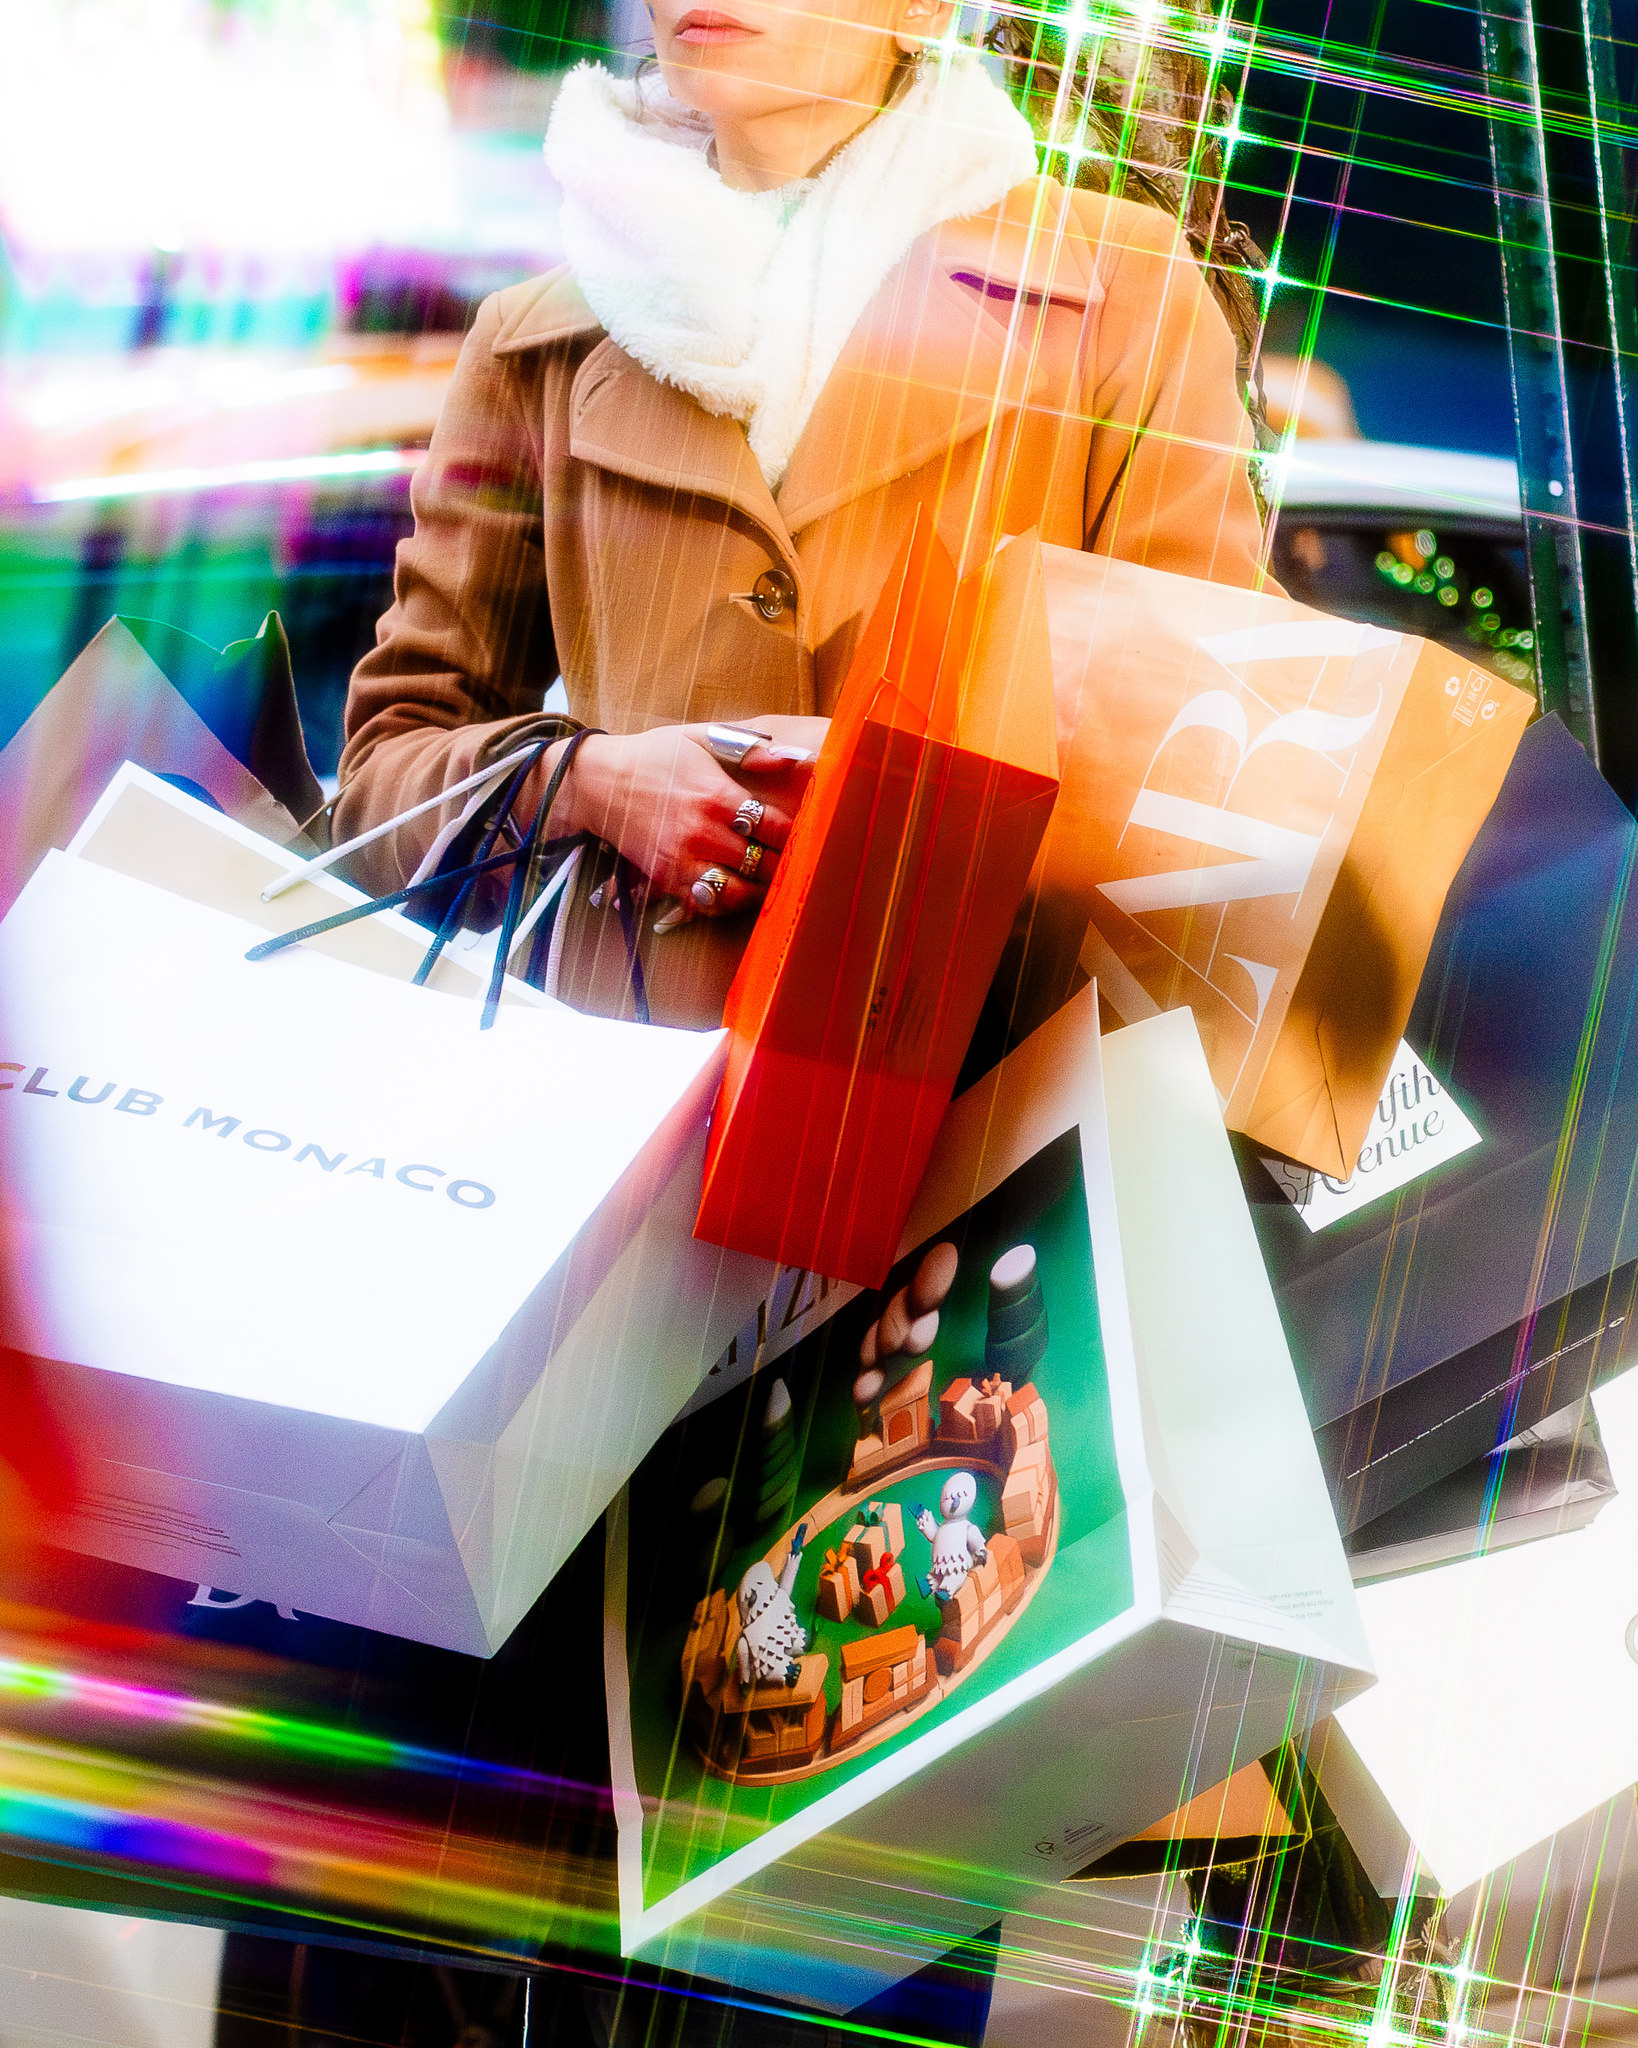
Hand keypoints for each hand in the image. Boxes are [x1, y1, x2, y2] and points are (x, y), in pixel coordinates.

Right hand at [543, 717, 826, 923]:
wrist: (598, 782)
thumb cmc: (655, 756)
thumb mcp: (701, 738)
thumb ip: (750, 750)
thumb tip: (796, 756)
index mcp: (719, 797)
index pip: (777, 828)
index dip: (801, 836)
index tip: (815, 837)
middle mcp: (703, 833)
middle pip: (764, 864)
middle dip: (788, 867)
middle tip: (806, 868)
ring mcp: (683, 860)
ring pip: (738, 892)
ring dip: (760, 891)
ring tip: (776, 884)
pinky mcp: (666, 878)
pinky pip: (706, 904)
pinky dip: (727, 903)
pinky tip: (740, 893)